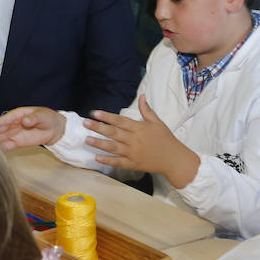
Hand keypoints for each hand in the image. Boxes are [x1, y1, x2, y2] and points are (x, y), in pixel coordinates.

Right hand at [0, 106, 65, 149]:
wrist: (55, 129)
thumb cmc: (48, 118)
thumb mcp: (43, 116)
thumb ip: (34, 118)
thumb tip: (25, 121)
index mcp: (18, 114)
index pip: (6, 119)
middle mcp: (14, 124)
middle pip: (0, 128)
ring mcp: (14, 133)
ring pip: (1, 137)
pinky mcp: (17, 142)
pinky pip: (7, 145)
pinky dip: (0, 148)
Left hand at [84, 96, 198, 187]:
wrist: (174, 159)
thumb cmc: (166, 139)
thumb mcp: (157, 122)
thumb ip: (147, 110)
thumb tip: (142, 96)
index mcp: (139, 128)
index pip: (120, 120)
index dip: (106, 116)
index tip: (94, 113)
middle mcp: (134, 140)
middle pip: (113, 133)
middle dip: (98, 127)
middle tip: (85, 123)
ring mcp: (133, 153)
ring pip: (113, 147)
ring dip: (99, 143)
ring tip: (87, 139)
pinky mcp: (133, 164)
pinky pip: (118, 162)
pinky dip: (107, 160)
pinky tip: (97, 157)